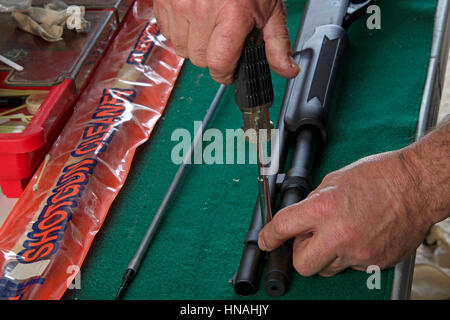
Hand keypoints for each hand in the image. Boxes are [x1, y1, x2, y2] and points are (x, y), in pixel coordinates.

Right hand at [154, 0, 299, 83]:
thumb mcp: (270, 9)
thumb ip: (277, 43)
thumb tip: (287, 70)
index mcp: (231, 15)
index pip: (219, 64)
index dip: (225, 73)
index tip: (229, 71)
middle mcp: (202, 10)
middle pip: (200, 59)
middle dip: (212, 58)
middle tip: (222, 40)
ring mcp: (179, 5)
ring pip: (182, 49)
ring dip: (195, 45)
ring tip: (208, 26)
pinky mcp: (164, 1)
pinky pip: (167, 32)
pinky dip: (180, 31)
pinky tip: (194, 18)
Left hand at [257, 149, 434, 276]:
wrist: (416, 186)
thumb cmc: (379, 176)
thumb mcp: (334, 180)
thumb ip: (312, 203)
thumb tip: (298, 218)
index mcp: (325, 208)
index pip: (283, 227)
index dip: (269, 237)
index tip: (266, 241)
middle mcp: (339, 234)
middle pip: (302, 264)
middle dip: (300, 253)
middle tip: (308, 238)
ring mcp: (359, 252)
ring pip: (327, 268)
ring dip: (325, 254)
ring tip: (341, 232)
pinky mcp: (374, 263)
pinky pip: (350, 267)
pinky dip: (348, 255)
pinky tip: (359, 235)